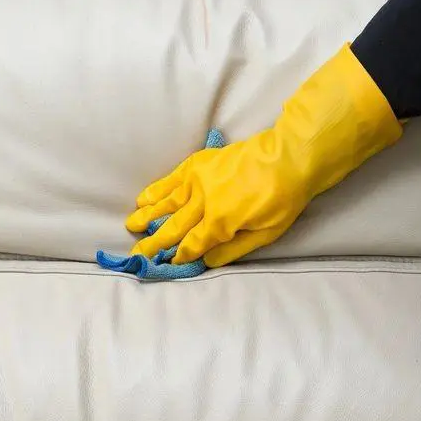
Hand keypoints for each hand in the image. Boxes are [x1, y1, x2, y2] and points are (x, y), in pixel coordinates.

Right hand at [125, 135, 308, 266]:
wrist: (289, 157)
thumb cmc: (283, 198)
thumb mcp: (266, 234)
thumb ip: (233, 250)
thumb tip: (206, 262)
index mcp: (219, 223)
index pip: (191, 245)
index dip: (179, 256)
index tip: (168, 263)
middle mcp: (203, 203)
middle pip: (172, 228)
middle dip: (153, 244)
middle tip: (136, 255)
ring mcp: (197, 181)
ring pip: (166, 204)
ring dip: (146, 216)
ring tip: (131, 226)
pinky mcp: (198, 164)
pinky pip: (171, 180)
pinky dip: (156, 190)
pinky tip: (143, 199)